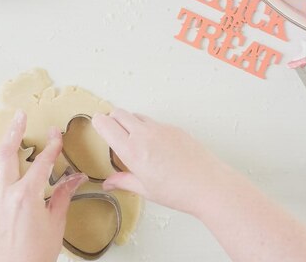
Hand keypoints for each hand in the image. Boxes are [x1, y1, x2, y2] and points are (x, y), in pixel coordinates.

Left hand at [0, 111, 87, 261]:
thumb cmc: (37, 252)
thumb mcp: (56, 221)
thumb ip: (63, 195)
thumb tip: (74, 179)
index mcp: (27, 196)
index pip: (42, 163)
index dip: (52, 146)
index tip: (55, 134)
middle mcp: (6, 194)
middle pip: (8, 155)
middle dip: (14, 132)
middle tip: (19, 116)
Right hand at [92, 109, 234, 216]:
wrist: (209, 185)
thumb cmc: (178, 191)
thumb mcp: (145, 190)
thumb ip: (124, 182)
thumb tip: (109, 182)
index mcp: (132, 151)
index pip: (107, 125)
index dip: (99, 123)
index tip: (97, 124)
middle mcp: (145, 135)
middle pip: (120, 113)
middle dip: (112, 119)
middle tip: (112, 131)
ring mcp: (161, 129)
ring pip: (137, 115)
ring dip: (130, 122)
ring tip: (134, 140)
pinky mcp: (175, 128)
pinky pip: (155, 122)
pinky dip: (148, 128)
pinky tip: (155, 146)